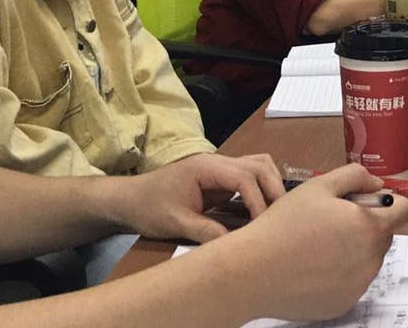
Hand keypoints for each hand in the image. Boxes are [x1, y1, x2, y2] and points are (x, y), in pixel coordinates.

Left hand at [109, 153, 284, 243]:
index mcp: (205, 168)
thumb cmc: (148, 207)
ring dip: (271, 186)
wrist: (129, 199)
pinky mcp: (222, 178)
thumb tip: (234, 245)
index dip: (258, 201)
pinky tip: (263, 209)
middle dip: (273, 190)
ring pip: (260, 166)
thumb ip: (205, 231)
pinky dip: (263, 187)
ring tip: (274, 213)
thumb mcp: (174, 223)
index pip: (244, 178)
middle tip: (278, 219)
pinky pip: (251, 175)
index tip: (261, 226)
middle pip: (259, 166)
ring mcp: (221, 168)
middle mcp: (217, 162)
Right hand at [228, 164, 407, 322]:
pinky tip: (312, 268)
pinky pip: (352, 283)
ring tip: (316, 246)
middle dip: (365, 226)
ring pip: (368, 260)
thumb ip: (356, 177)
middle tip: (331, 223)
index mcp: (370, 226)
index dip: (389, 203)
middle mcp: (371, 259)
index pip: (404, 211)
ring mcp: (359, 285)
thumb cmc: (282, 227)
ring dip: (353, 251)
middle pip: (384, 236)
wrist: (252, 271)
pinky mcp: (344, 303)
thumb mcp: (319, 187)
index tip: (369, 203)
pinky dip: (339, 275)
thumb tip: (378, 185)